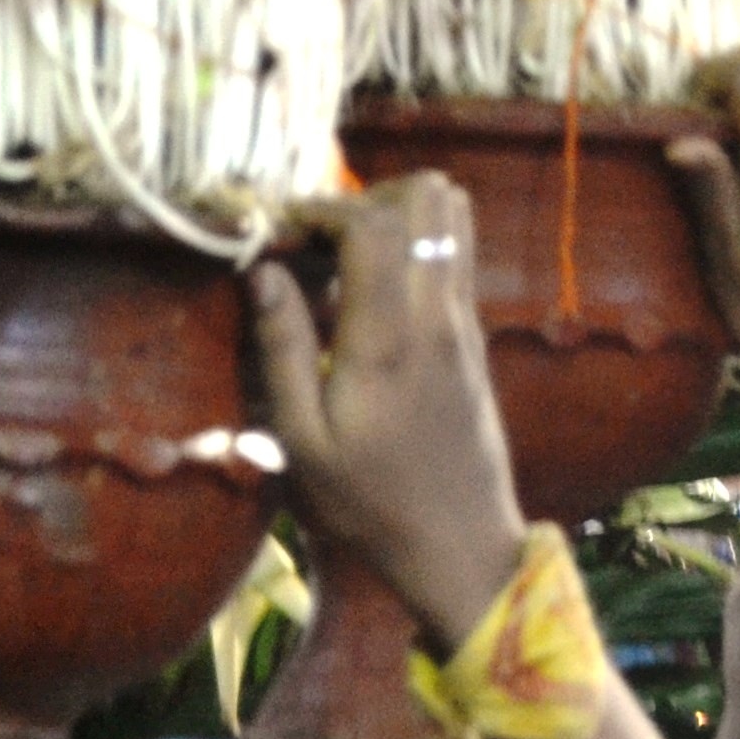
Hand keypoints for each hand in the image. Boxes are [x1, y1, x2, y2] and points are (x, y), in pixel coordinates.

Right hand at [253, 179, 528, 647]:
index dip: (323, 206)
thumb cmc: (370, 502)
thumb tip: (264, 270)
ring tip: (343, 257)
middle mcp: (441, 315)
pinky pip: (456, 256)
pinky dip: (415, 246)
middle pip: (431, 196)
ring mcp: (467, 321)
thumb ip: (283, 346)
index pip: (375, 222)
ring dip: (397, 215)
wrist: (460, 543)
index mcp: (392, 337)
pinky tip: (369, 291)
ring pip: (454, 217)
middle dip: (367, 195)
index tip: (281, 230)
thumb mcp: (302, 439)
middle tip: (318, 238)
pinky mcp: (476, 336)